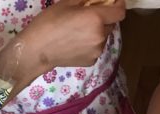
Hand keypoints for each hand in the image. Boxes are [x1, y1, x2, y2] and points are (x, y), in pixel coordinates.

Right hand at [2, 0, 124, 92]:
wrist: (39, 49)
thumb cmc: (50, 22)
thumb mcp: (68, 2)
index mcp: (96, 19)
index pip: (120, 12)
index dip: (119, 4)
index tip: (115, 1)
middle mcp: (101, 36)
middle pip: (111, 25)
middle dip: (104, 18)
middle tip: (89, 16)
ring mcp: (97, 51)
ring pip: (103, 38)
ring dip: (97, 32)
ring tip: (79, 31)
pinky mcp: (92, 61)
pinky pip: (96, 48)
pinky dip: (91, 44)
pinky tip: (76, 43)